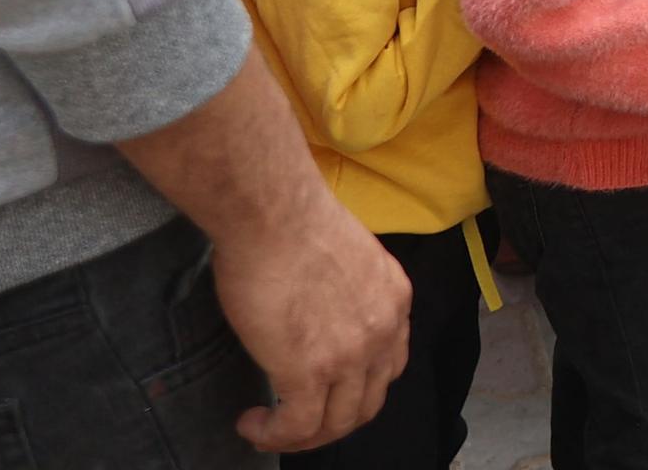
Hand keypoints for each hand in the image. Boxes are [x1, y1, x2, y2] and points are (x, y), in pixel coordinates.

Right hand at [210, 182, 410, 452]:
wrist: (272, 212)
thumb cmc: (292, 220)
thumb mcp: (345, 256)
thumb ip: (345, 290)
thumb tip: (319, 309)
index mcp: (394, 299)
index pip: (390, 362)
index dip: (359, 385)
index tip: (327, 388)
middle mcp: (383, 331)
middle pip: (369, 401)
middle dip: (334, 421)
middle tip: (296, 421)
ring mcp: (350, 355)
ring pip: (338, 423)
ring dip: (302, 435)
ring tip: (269, 427)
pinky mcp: (309, 371)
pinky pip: (298, 426)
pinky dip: (274, 435)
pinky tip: (252, 423)